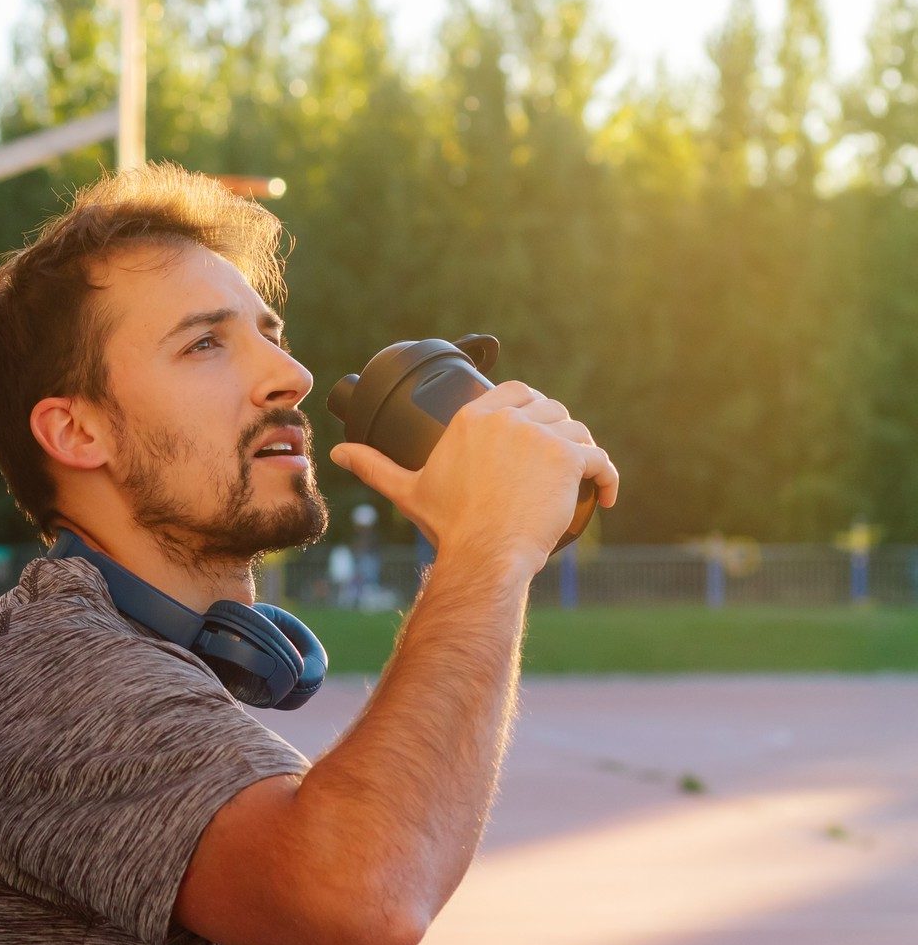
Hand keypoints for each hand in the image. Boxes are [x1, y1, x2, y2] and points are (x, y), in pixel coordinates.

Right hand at [329, 381, 617, 571]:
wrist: (483, 553)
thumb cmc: (447, 524)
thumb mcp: (407, 490)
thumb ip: (373, 466)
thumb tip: (336, 452)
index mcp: (472, 417)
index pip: (517, 392)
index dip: (532, 408)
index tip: (537, 432)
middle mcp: (507, 418)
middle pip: (550, 409)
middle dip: (559, 431)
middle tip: (558, 464)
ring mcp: (540, 436)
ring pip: (578, 431)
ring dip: (584, 452)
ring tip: (581, 480)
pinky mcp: (569, 458)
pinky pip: (601, 459)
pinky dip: (609, 477)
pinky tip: (607, 495)